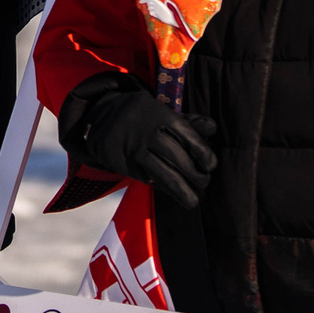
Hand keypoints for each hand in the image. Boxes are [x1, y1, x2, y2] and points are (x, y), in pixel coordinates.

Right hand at [56, 72, 217, 209]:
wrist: (102, 118)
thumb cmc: (143, 117)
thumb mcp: (162, 112)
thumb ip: (188, 123)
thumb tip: (212, 129)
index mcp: (159, 114)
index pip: (186, 135)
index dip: (202, 152)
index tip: (210, 165)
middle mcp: (145, 131)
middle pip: (176, 157)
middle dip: (194, 174)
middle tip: (204, 182)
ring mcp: (132, 148)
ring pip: (160, 172)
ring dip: (180, 189)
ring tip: (192, 200)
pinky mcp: (121, 162)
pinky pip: (145, 178)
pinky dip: (161, 187)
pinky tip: (172, 192)